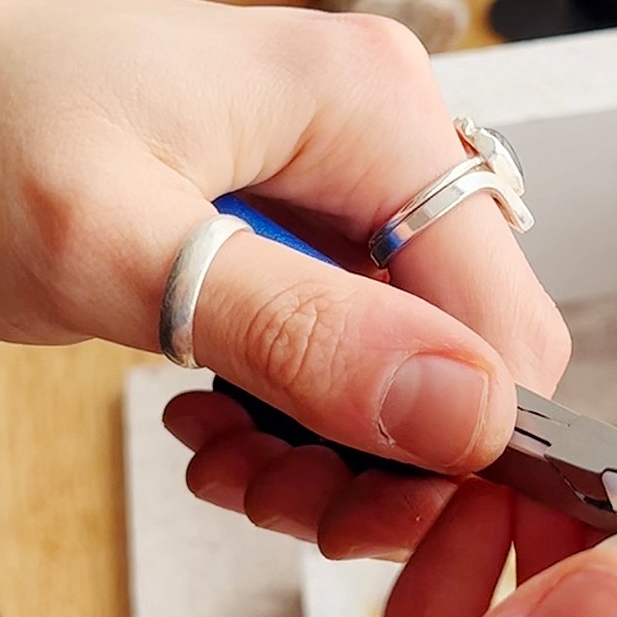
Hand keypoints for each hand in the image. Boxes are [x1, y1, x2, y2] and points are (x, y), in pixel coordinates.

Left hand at [0, 0, 570, 548]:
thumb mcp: (113, 244)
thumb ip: (299, 330)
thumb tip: (470, 408)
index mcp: (373, 105)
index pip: (503, 319)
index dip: (460, 439)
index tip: (361, 511)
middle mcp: (387, 134)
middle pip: (464, 347)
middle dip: (384, 449)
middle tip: (278, 499)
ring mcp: (353, 177)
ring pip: (415, 360)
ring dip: (335, 439)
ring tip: (225, 456)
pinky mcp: (315, 217)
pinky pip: (357, 341)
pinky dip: (299, 406)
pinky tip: (219, 412)